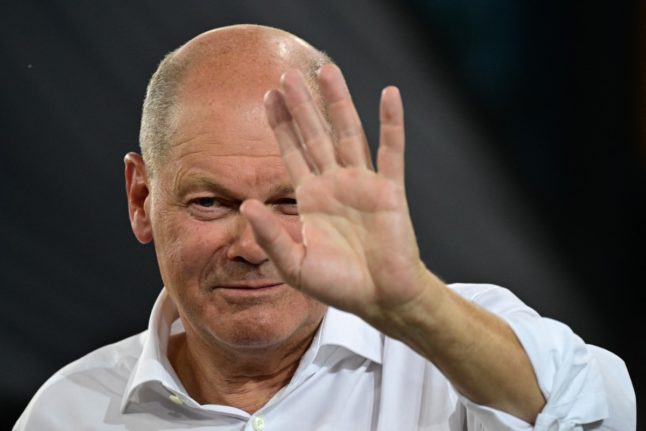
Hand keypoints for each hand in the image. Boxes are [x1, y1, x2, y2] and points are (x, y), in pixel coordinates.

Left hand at [241, 64, 430, 323]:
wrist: (380, 298)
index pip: (292, 152)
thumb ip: (271, 235)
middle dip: (302, 105)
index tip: (268, 96)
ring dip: (339, 102)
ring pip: (349, 133)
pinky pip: (392, 151)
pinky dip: (392, 123)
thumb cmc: (338, 285)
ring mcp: (363, 184)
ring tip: (328, 70)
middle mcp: (335, 183)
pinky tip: (389, 94)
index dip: (281, 124)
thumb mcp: (294, 264)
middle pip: (316, 134)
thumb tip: (244, 204)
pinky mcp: (390, 190)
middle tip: (289, 73)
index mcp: (311, 198)